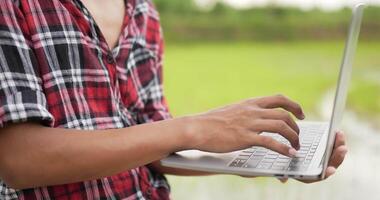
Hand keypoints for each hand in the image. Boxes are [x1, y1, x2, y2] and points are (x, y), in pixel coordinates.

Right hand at [186, 95, 304, 155]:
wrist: (197, 128)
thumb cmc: (211, 122)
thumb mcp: (232, 111)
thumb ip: (245, 113)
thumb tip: (254, 120)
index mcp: (250, 104)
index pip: (278, 98)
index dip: (293, 105)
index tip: (300, 114)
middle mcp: (252, 111)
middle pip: (284, 114)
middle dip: (296, 126)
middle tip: (298, 136)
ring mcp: (249, 124)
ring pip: (281, 126)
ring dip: (293, 137)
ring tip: (296, 147)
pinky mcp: (245, 137)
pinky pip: (270, 142)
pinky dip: (283, 148)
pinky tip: (289, 153)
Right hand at [278, 130, 347, 183]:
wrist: (287, 155)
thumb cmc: (283, 164)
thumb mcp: (281, 168)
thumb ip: (282, 174)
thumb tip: (283, 179)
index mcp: (310, 175)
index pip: (320, 175)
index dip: (326, 173)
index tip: (331, 169)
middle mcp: (319, 169)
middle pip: (332, 164)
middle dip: (338, 156)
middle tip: (342, 148)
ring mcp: (325, 159)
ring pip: (335, 154)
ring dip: (339, 144)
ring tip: (340, 134)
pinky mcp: (327, 150)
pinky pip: (335, 146)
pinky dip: (337, 140)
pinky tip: (336, 131)